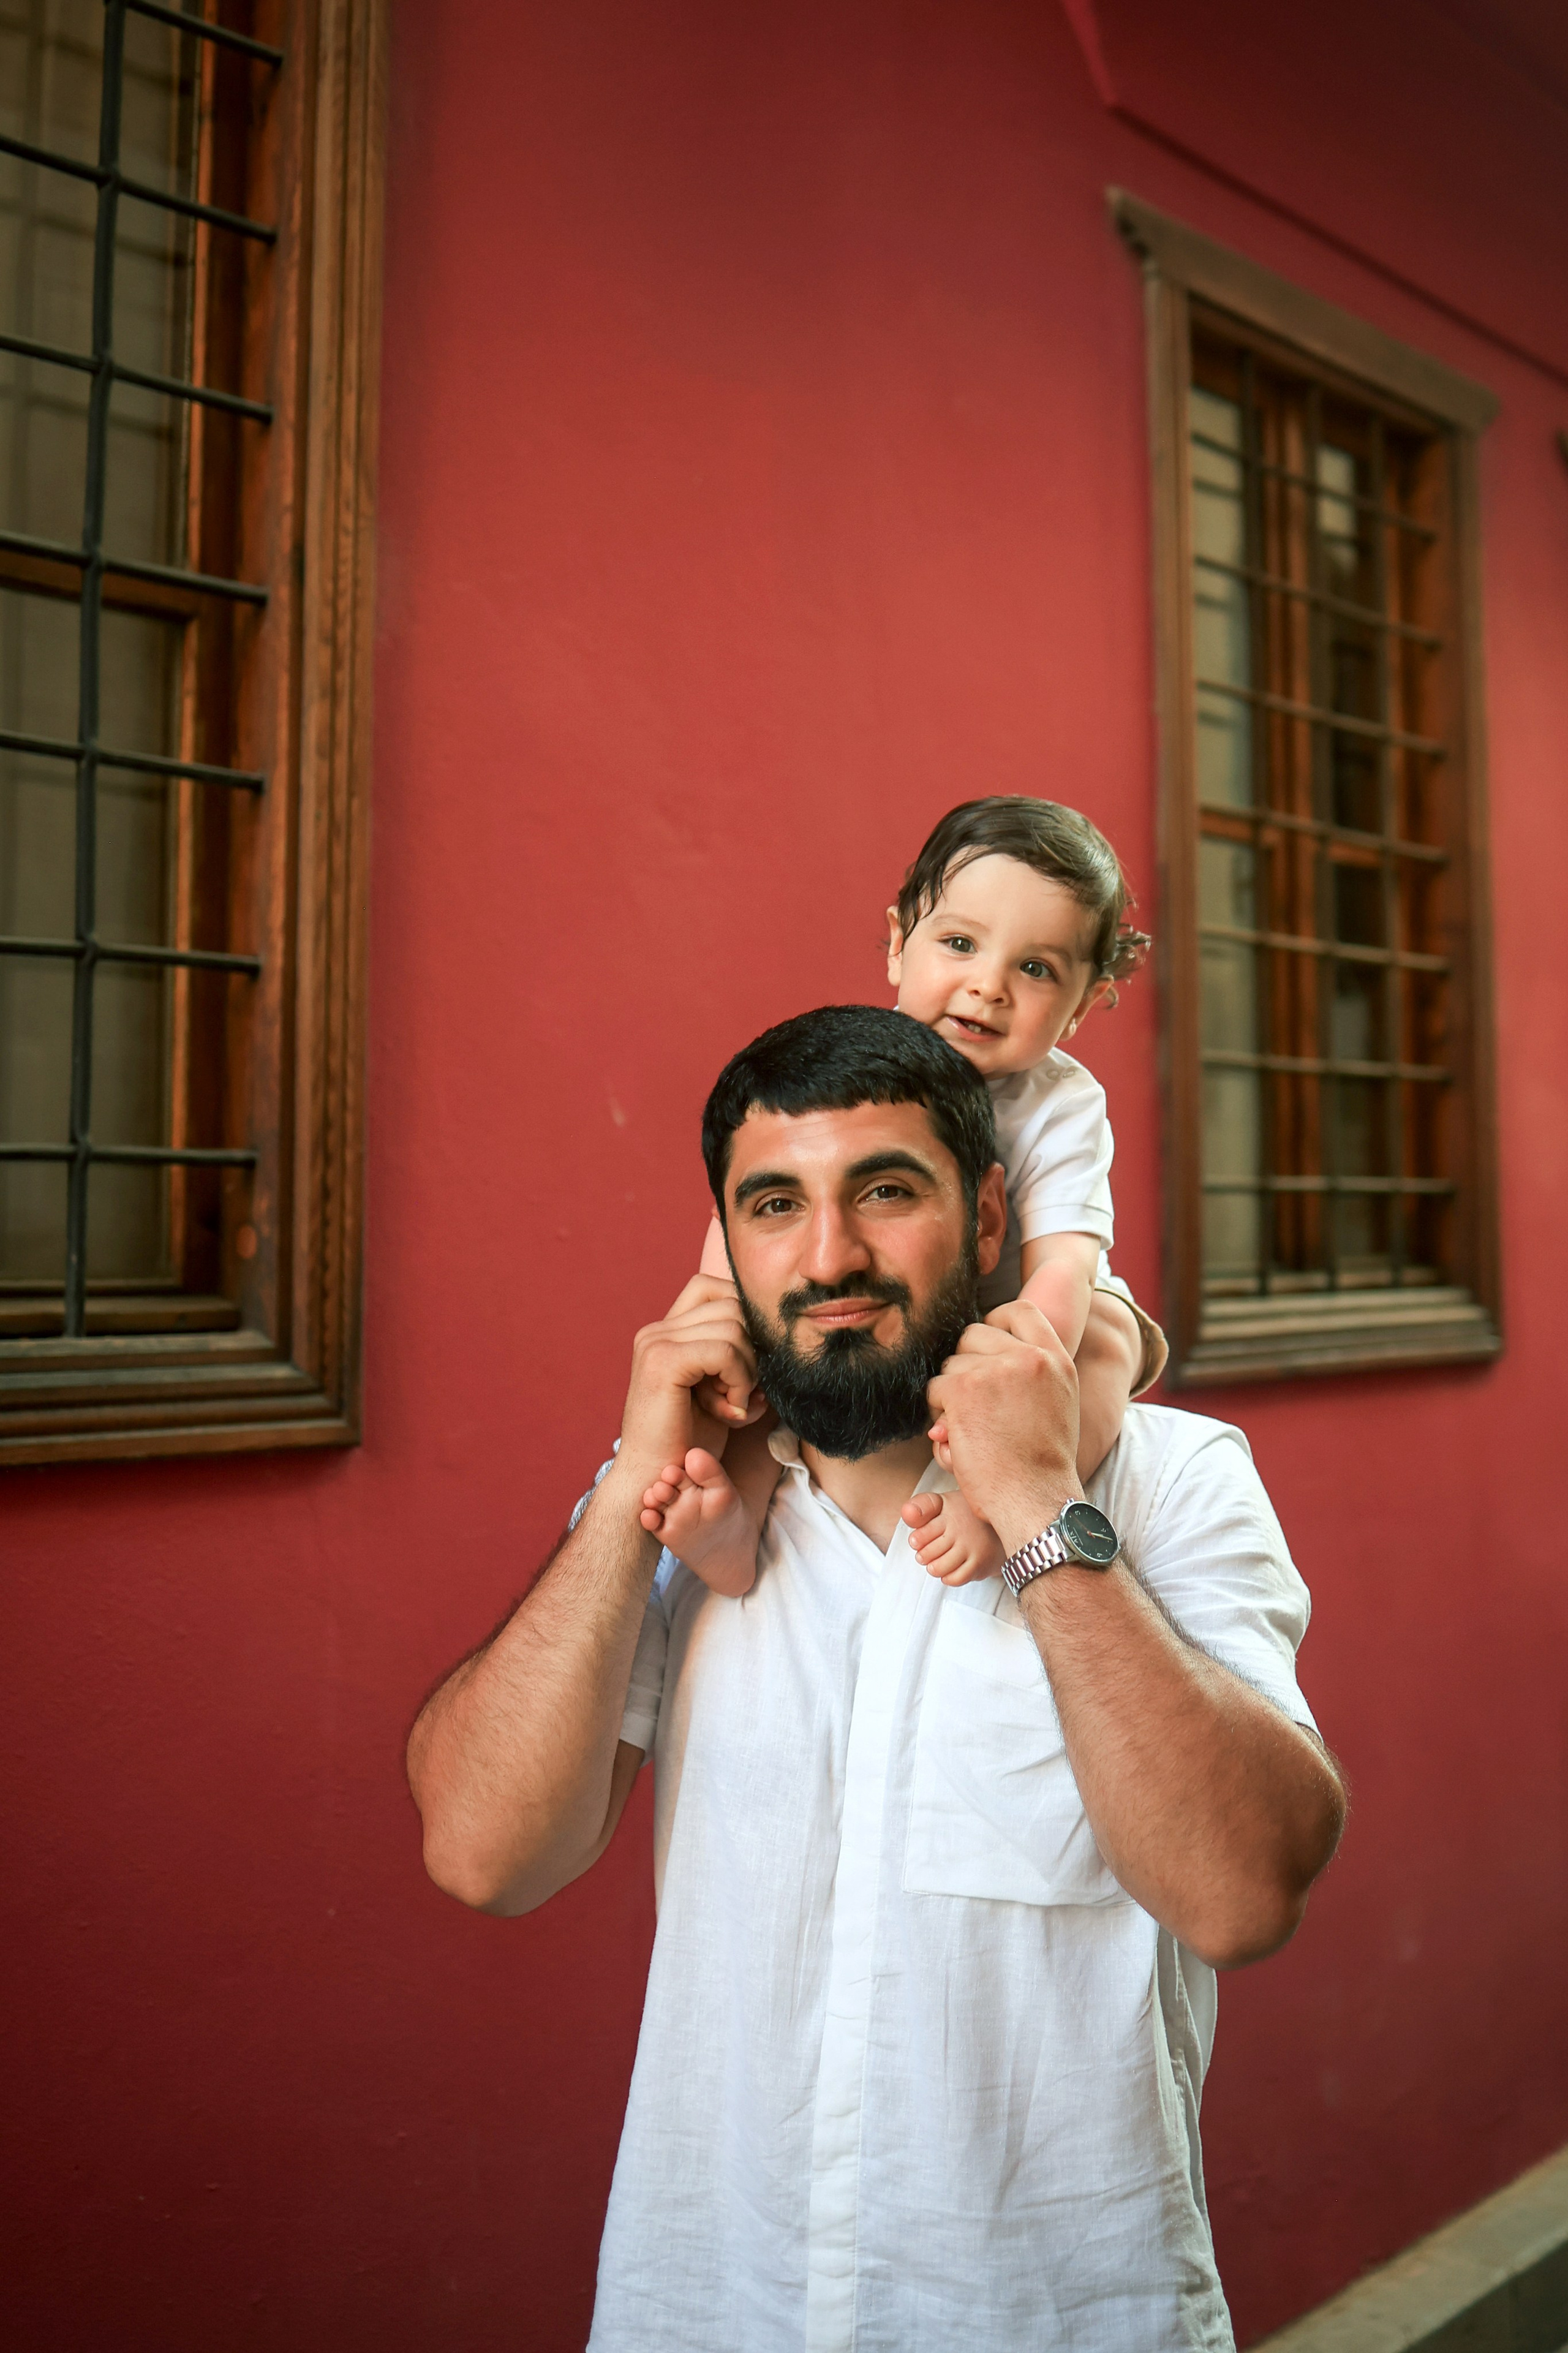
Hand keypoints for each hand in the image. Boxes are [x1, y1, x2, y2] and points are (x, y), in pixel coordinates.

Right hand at [615, 1275, 759, 1489]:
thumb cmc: (690, 1444)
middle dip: (750, 1349)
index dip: (743, 1317)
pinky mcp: (663, 1361)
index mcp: (665, 1333)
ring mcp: (656, 1342)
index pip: (715, 1288)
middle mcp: (656, 1331)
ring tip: (732, 1405)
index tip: (747, 1366)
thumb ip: (736, 1358)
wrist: (656, 1482)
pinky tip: (731, 1410)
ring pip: (733, 1326)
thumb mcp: (718, 1392)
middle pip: (731, 1304)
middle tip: (740, 1393)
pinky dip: (739, 1380)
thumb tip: (776, 1337)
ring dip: (746, 1370)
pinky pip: (724, 1350)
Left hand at [925, 1299, 1081, 1556]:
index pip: (1020, 1311)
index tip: (983, 1342)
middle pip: (975, 1334)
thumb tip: (995, 1353)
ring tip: (968, 1425)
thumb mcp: (1059, 1404)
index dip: (994, 1320)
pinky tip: (955, 1435)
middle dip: (965, 1363)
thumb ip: (1037, 1372)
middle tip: (970, 1398)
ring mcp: (995, 1370)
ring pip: (951, 1364)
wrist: (1035, 1498)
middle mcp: (1028, 1357)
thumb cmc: (1042, 1465)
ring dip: (950, 1392)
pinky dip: (938, 1412)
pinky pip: (934, 1387)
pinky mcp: (963, 1388)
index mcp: (1056, 1359)